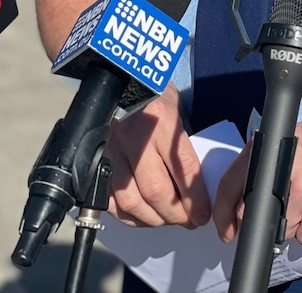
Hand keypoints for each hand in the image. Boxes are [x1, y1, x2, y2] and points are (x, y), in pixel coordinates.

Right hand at [103, 84, 210, 227]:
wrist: (120, 79)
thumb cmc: (154, 94)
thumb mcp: (177, 110)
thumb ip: (184, 146)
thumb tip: (197, 186)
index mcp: (161, 120)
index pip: (182, 168)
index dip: (195, 198)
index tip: (203, 213)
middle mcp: (135, 137)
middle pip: (156, 190)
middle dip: (176, 213)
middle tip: (189, 221)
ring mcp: (113, 150)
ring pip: (132, 200)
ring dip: (153, 219)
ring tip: (168, 219)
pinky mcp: (98, 161)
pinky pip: (111, 200)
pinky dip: (129, 215)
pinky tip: (143, 216)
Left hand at [213, 105, 301, 246]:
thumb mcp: (296, 138)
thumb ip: (271, 162)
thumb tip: (250, 196)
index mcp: (269, 147)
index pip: (230, 184)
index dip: (224, 214)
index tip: (227, 229)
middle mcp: (280, 169)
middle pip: (256, 216)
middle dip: (267, 219)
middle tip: (288, 207)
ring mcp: (301, 192)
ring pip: (284, 230)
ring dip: (298, 222)